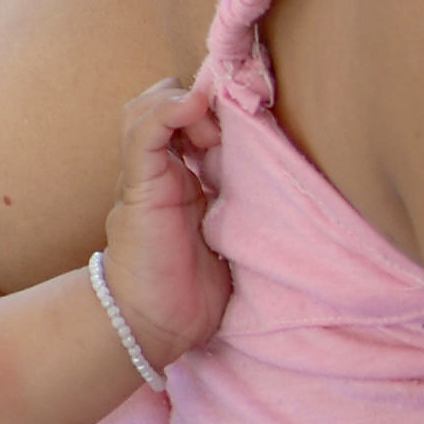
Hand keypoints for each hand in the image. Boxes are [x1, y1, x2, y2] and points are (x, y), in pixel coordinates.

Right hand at [97, 78, 229, 368]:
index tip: (250, 113)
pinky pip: (144, 135)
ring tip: (212, 125)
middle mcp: (160, 171)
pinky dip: (165, 112)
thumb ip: (239, 205)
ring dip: (184, 102)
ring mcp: (145, 176)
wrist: (151, 323)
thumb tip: (284, 187)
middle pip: (163, 105)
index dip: (214, 108)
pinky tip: (191, 103)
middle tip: (233, 126)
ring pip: (147, 110)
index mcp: (181, 180)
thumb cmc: (191, 291)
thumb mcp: (226, 236)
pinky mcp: (139, 187)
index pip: (187, 120)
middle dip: (200, 101)